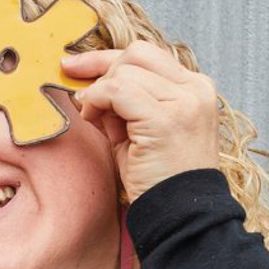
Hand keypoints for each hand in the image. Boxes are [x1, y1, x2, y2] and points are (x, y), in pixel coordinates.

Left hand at [63, 40, 218, 202]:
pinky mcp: (165, 119)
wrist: (180, 214)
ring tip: (93, 121)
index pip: (146, 54)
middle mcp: (194, 89)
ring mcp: (183, 101)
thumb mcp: (138, 134)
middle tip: (79, 98)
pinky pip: (118, 90)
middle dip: (98, 71)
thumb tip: (90, 89)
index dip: (105, 58)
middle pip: (135, 54)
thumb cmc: (157, 180)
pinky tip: (92, 119)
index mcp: (193, 88)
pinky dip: (97, 100)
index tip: (74, 66)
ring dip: (97, 93)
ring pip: (124, 71)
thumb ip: (121, 107)